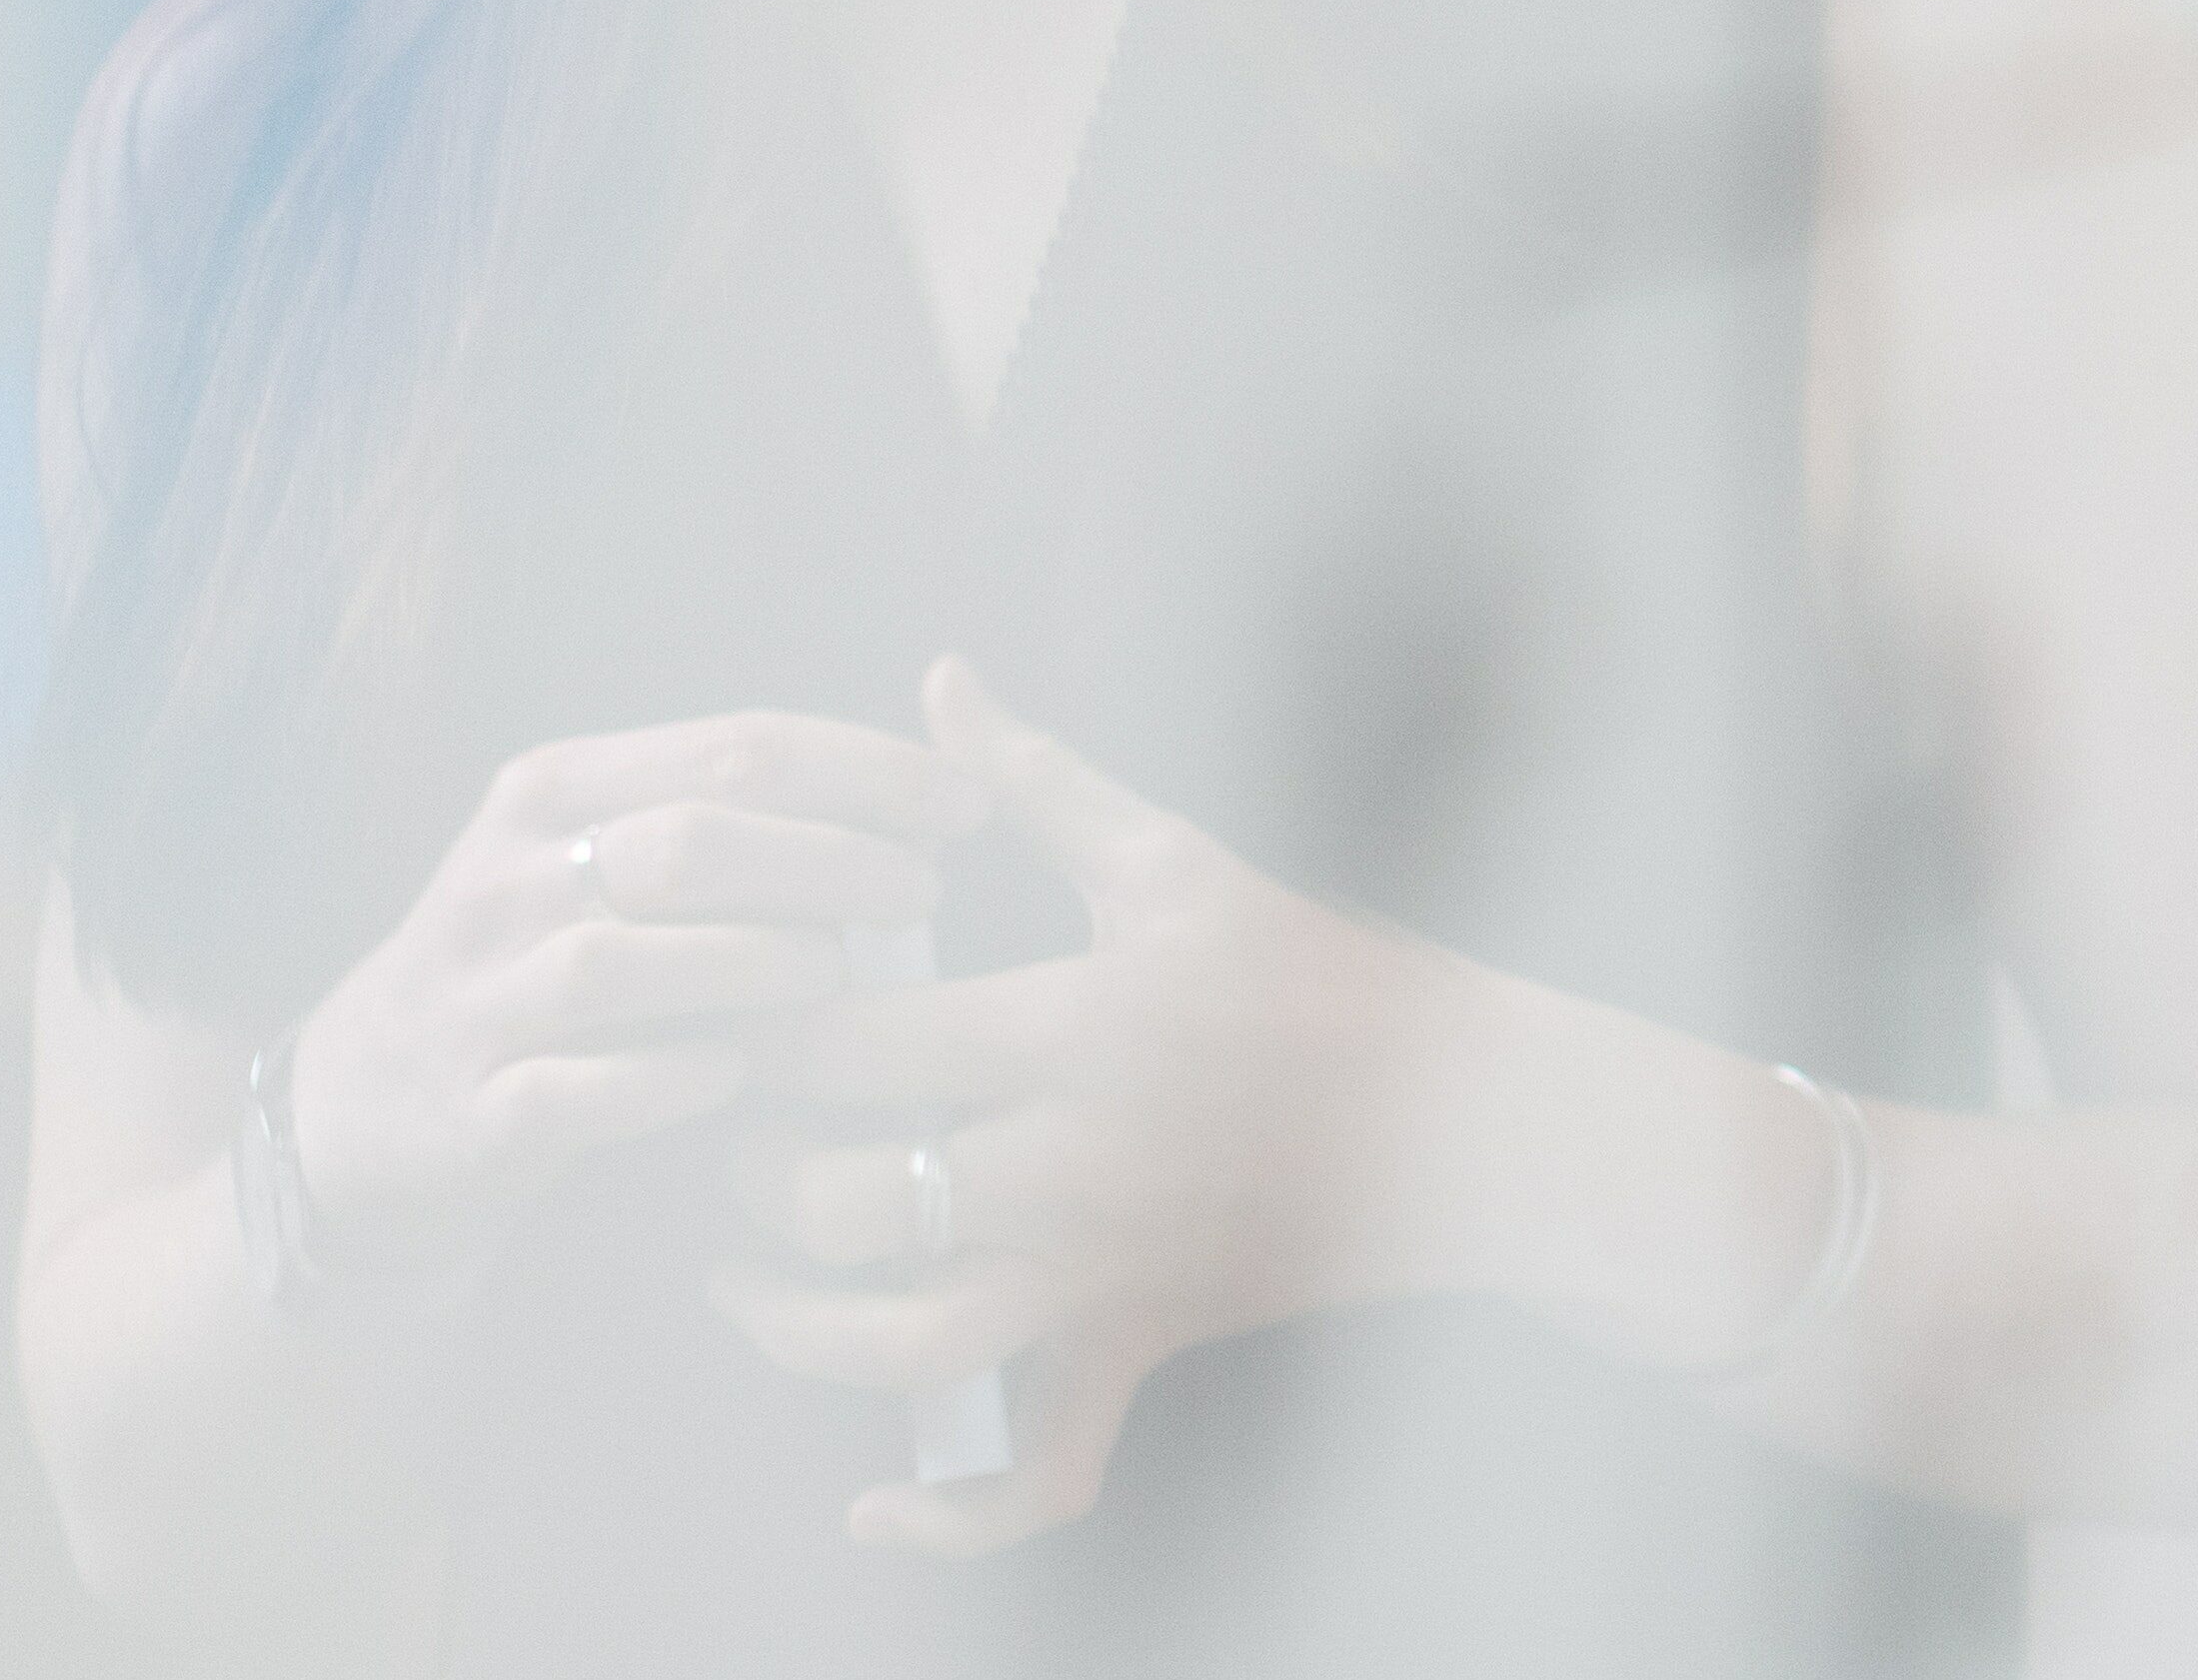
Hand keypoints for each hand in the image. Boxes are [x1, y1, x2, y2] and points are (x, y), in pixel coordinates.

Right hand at [281, 712, 980, 1286]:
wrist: (362, 1109)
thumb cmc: (538, 968)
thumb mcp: (597, 858)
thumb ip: (724, 813)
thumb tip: (921, 787)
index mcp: (550, 790)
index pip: (735, 745)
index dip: (868, 769)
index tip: (971, 803)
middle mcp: (505, 879)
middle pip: (691, 841)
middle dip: (831, 861)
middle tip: (924, 893)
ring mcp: (478, 997)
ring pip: (628, 961)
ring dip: (758, 964)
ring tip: (846, 975)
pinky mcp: (470, 1112)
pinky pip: (577, 1092)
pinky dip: (669, 1079)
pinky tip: (741, 1071)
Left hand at [709, 658, 1500, 1556]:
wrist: (1466, 1113)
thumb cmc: (1314, 970)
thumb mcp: (1173, 860)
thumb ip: (1036, 780)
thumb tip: (938, 682)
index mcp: (1070, 1026)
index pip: (850, 1043)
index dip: (759, 1032)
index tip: (734, 1008)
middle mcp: (1071, 1162)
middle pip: (839, 1201)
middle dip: (749, 1177)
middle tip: (731, 1136)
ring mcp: (1101, 1269)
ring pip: (898, 1346)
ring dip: (792, 1328)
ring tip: (747, 1279)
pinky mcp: (1138, 1343)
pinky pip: (1038, 1472)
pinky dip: (948, 1514)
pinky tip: (871, 1505)